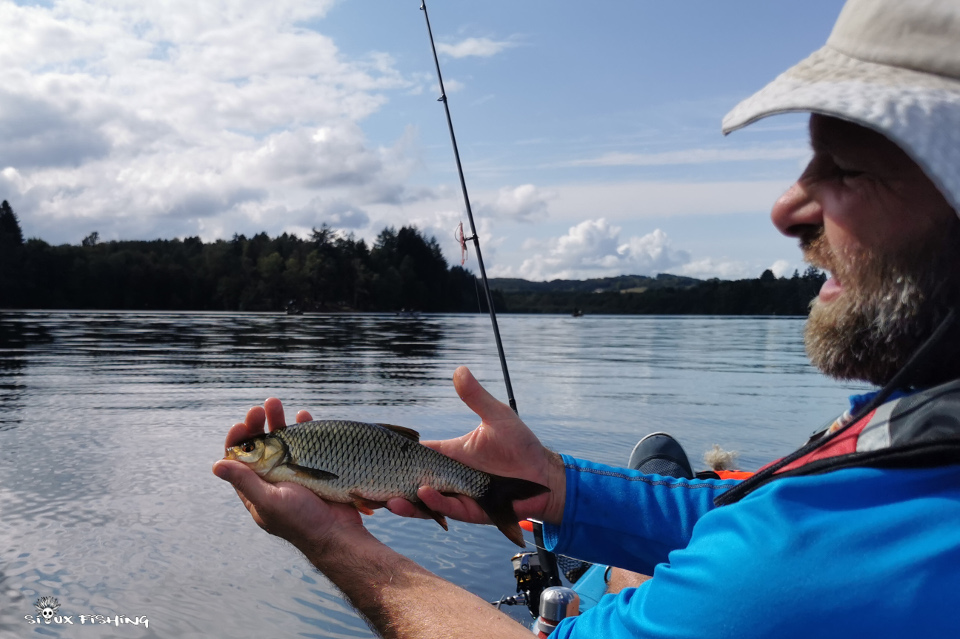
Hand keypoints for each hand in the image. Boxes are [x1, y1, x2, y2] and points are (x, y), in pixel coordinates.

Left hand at [212, 398, 373, 553]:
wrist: (337, 532)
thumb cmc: (301, 521)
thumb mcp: (269, 501)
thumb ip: (245, 482)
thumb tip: (217, 465)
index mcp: (255, 489)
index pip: (239, 460)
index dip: (238, 440)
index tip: (242, 423)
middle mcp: (272, 478)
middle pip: (260, 445)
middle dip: (258, 424)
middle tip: (262, 408)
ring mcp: (294, 472)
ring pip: (281, 441)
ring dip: (278, 421)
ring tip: (276, 403)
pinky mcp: (314, 467)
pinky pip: (306, 443)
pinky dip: (303, 428)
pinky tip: (303, 416)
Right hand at [386, 366, 565, 524]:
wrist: (542, 474)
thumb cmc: (520, 445)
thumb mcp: (496, 416)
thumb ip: (475, 397)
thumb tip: (459, 369)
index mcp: (449, 455)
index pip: (418, 454)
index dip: (398, 455)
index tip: (377, 452)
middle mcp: (449, 477)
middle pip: (414, 481)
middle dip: (394, 484)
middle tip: (373, 481)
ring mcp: (457, 495)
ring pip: (425, 502)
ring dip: (406, 501)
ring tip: (390, 498)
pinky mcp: (470, 511)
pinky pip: (448, 509)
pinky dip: (434, 503)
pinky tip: (424, 493)